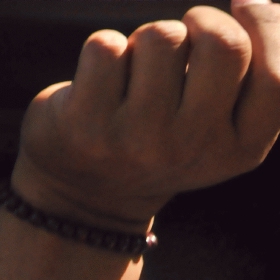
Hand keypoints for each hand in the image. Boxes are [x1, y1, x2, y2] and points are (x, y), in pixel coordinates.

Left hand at [15, 1, 279, 229]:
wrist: (84, 195)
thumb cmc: (162, 140)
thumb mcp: (220, 126)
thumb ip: (253, 75)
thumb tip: (263, 1)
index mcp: (239, 149)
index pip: (277, 75)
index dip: (265, 24)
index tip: (245, 2)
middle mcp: (191, 147)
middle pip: (222, 43)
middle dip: (202, 23)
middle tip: (183, 36)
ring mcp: (137, 138)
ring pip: (161, 37)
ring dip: (146, 41)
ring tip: (135, 74)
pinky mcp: (86, 124)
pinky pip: (106, 46)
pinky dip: (103, 50)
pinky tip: (98, 83)